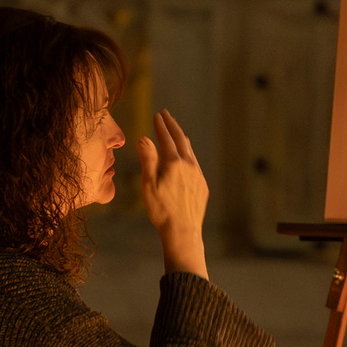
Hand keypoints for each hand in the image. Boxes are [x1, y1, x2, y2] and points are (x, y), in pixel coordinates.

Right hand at [134, 110, 209, 279]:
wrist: (182, 231)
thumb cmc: (161, 210)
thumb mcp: (148, 185)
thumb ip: (147, 159)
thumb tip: (144, 138)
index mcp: (173, 163)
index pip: (166, 138)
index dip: (160, 125)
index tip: (157, 115)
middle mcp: (189, 165)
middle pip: (180, 139)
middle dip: (172, 125)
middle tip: (166, 114)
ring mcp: (197, 175)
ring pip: (189, 151)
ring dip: (181, 138)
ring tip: (175, 131)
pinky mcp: (202, 185)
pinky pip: (194, 163)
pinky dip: (188, 154)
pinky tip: (185, 156)